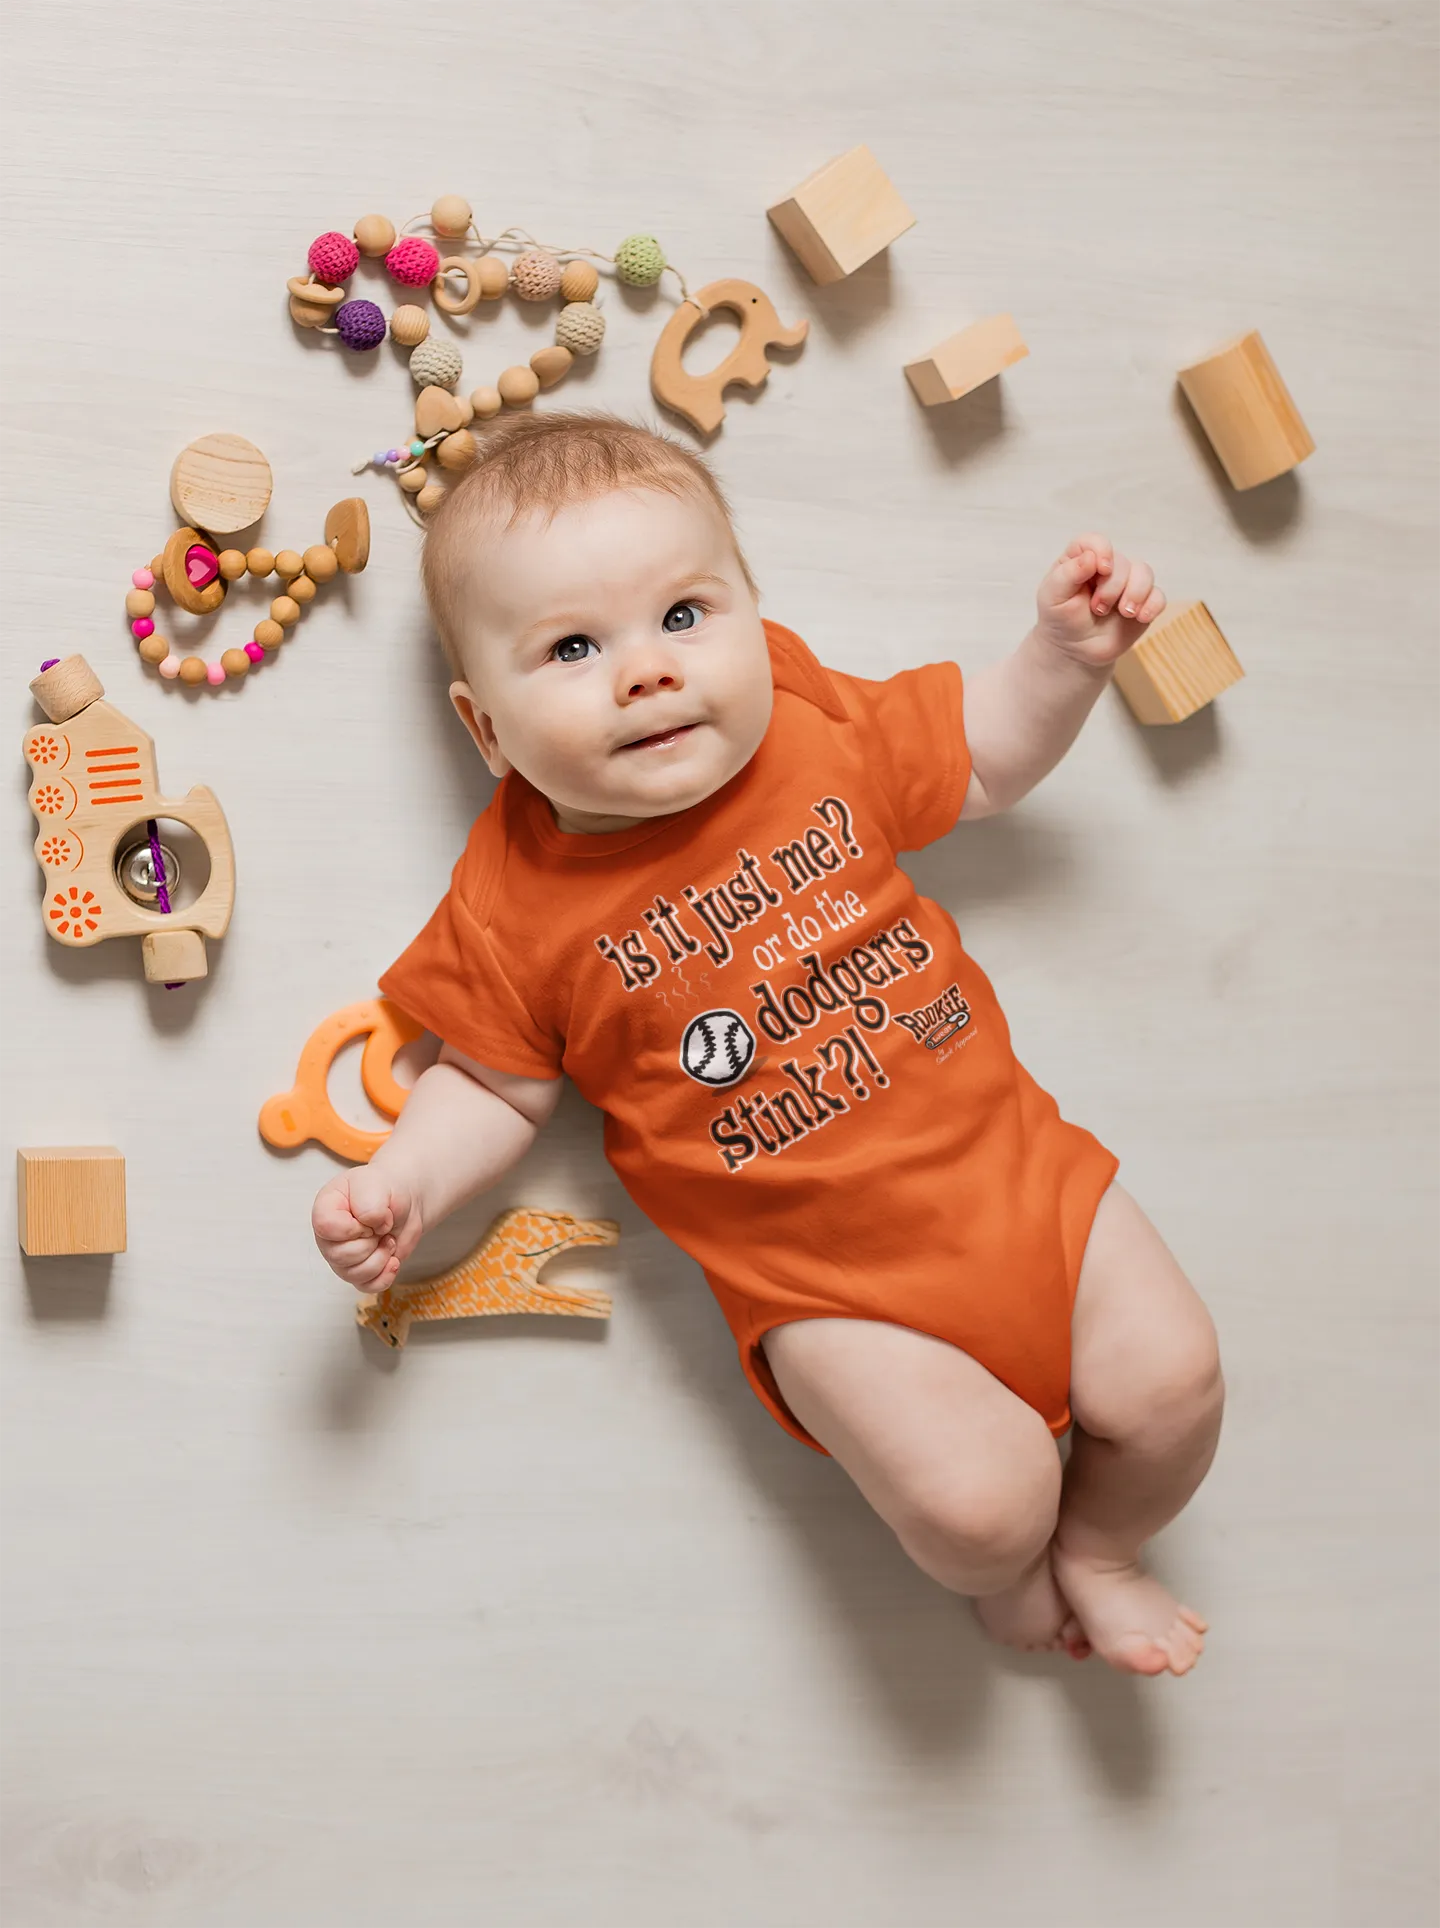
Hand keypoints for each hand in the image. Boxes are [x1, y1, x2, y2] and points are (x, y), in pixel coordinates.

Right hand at [312, 1164, 423, 1293]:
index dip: (353, 1226)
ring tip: (387, 1239)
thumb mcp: (377, 1185)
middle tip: (381, 1227)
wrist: (405, 1202)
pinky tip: (393, 1259)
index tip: (368, 1217)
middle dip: (370, 1243)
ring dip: (380, 1258)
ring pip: (354, 1275)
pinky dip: (385, 1275)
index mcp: (325, 1209)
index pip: (326, 1227)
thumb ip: (369, 1204)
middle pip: (340, 1256)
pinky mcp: (359, 1272)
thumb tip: (372, 1227)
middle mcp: (329, 1237)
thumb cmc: (386, 1189)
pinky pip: (367, 1286)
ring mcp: (342, 1257)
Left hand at [1035, 534, 1165, 668]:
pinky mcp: (1143, 602)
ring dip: (1135, 594)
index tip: (1101, 569)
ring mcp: (1128, 583)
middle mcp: (1108, 566)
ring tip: (1123, 613)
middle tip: (1098, 609)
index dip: (1102, 551)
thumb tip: (1090, 558)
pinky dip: (1152, 606)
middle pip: (1122, 562)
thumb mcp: (1053, 597)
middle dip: (1112, 588)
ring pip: (1145, 573)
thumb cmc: (1061, 618)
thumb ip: (1067, 575)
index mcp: (1082, 559)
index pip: (1095, 542)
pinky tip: (1140, 617)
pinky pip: (1158, 596)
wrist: (1075, 649)